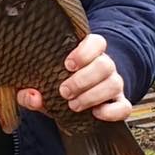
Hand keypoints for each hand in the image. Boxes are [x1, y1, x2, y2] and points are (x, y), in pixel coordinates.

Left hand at [17, 33, 132, 121]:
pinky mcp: (119, 103)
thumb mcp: (40, 86)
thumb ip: (29, 91)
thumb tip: (32, 96)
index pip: (97, 42)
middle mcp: (104, 65)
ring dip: (93, 96)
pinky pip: (124, 107)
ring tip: (74, 105)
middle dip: (83, 79)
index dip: (85, 51)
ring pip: (115, 83)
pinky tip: (96, 113)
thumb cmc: (55, 86)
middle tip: (64, 91)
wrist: (71, 101)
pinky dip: (111, 111)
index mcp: (87, 53)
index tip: (68, 65)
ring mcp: (114, 84)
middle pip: (105, 64)